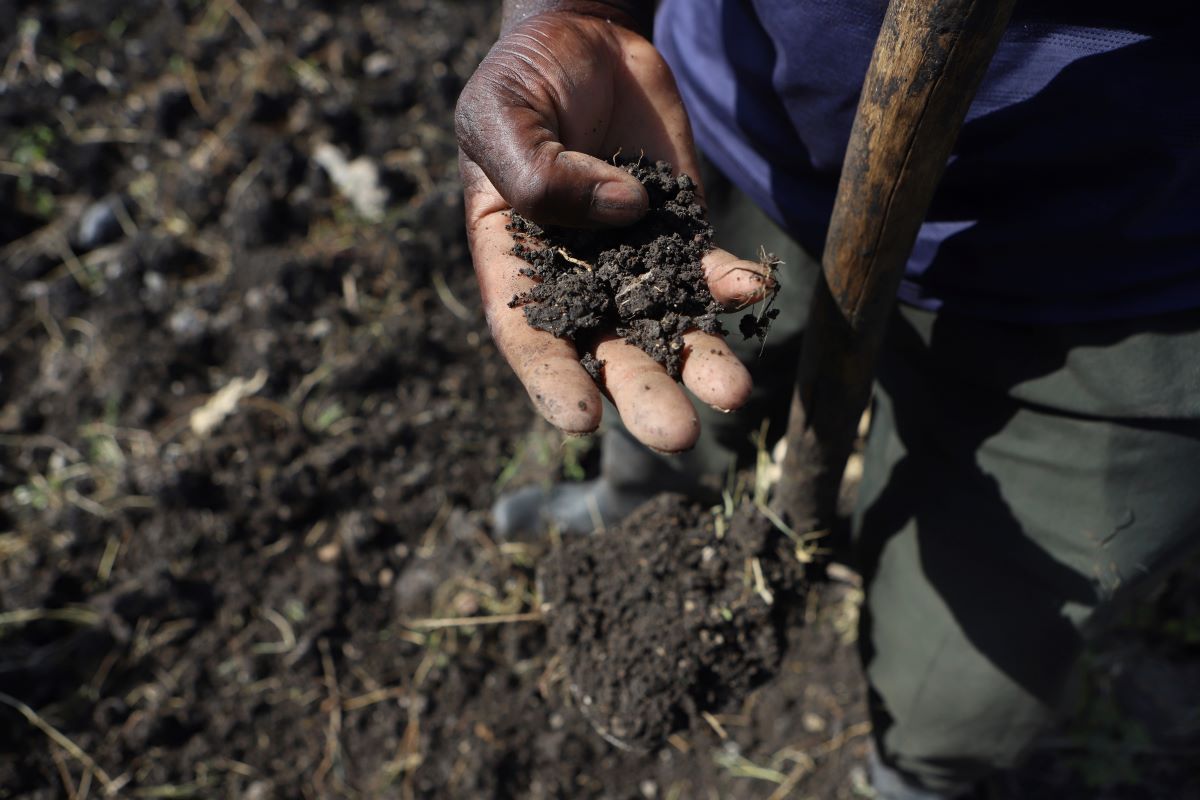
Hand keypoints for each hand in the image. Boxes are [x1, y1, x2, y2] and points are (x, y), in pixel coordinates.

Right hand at [456, 10, 771, 452]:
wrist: (585, 41)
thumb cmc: (523, 82)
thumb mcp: (500, 116)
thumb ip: (538, 171)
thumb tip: (623, 212)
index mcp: (514, 267)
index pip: (528, 337)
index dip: (551, 381)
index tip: (580, 420)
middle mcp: (577, 281)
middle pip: (609, 350)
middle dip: (644, 393)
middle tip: (678, 436)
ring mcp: (634, 262)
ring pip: (668, 324)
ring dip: (701, 359)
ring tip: (734, 394)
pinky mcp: (681, 234)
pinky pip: (708, 269)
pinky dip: (730, 284)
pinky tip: (752, 289)